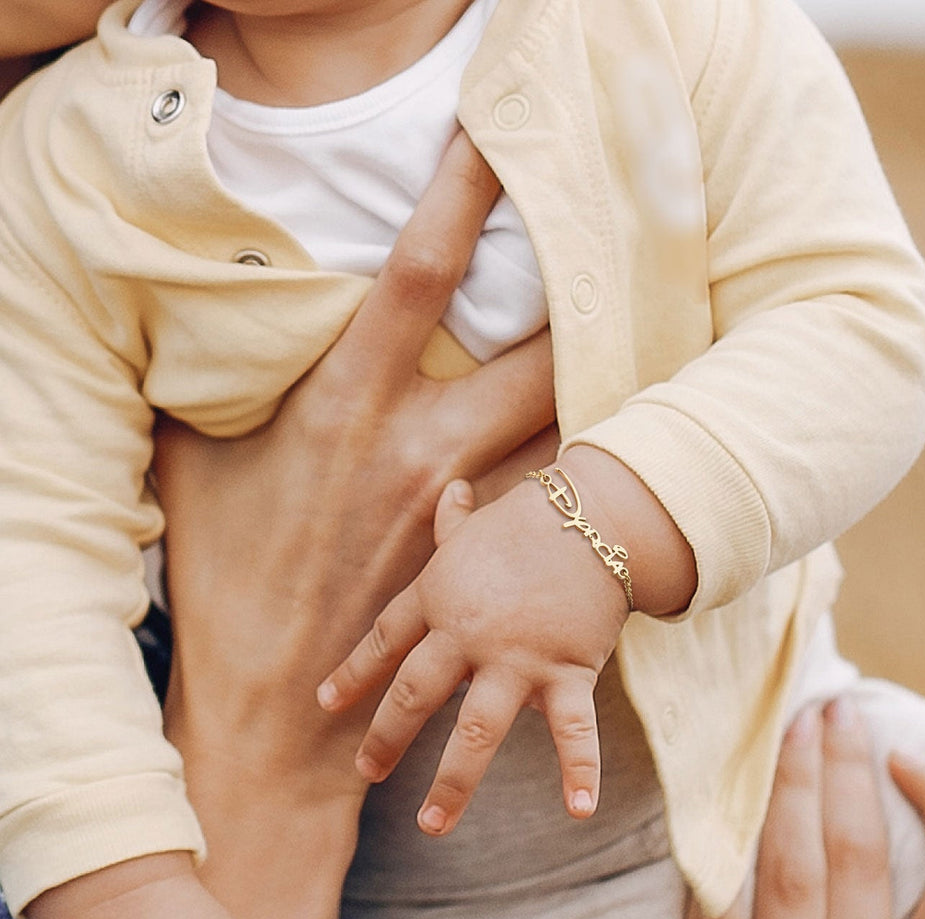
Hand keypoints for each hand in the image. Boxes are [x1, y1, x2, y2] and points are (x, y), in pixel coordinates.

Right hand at [153, 129, 557, 918]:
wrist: (273, 692)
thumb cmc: (226, 567)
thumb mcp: (206, 457)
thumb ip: (236, 378)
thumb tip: (244, 313)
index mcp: (345, 403)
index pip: (414, 275)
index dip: (457, 198)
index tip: (493, 146)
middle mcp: (418, 448)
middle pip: (532, 353)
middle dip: (580, 301)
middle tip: (619, 256)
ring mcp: (460, 510)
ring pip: (558, 428)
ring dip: (598, 387)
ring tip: (643, 351)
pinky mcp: (482, 560)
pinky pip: (545, 500)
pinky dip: (575, 471)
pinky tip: (606, 462)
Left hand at [318, 444, 696, 836]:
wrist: (597, 515)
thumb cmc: (534, 520)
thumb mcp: (482, 524)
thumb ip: (456, 521)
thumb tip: (450, 491)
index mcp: (439, 595)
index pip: (385, 641)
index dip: (355, 675)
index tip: (327, 706)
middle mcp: (467, 633)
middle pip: (415, 694)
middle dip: (386, 737)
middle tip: (366, 774)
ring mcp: (516, 657)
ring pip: (476, 730)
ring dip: (453, 782)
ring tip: (432, 825)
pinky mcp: (567, 670)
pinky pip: (572, 730)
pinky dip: (580, 770)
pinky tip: (580, 811)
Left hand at [623, 700, 924, 918]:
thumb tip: (870, 797)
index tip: (909, 754)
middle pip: (861, 861)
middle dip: (846, 768)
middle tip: (831, 708)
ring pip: (791, 872)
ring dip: (786, 785)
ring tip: (783, 730)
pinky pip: (718, 911)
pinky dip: (718, 843)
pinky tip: (716, 792)